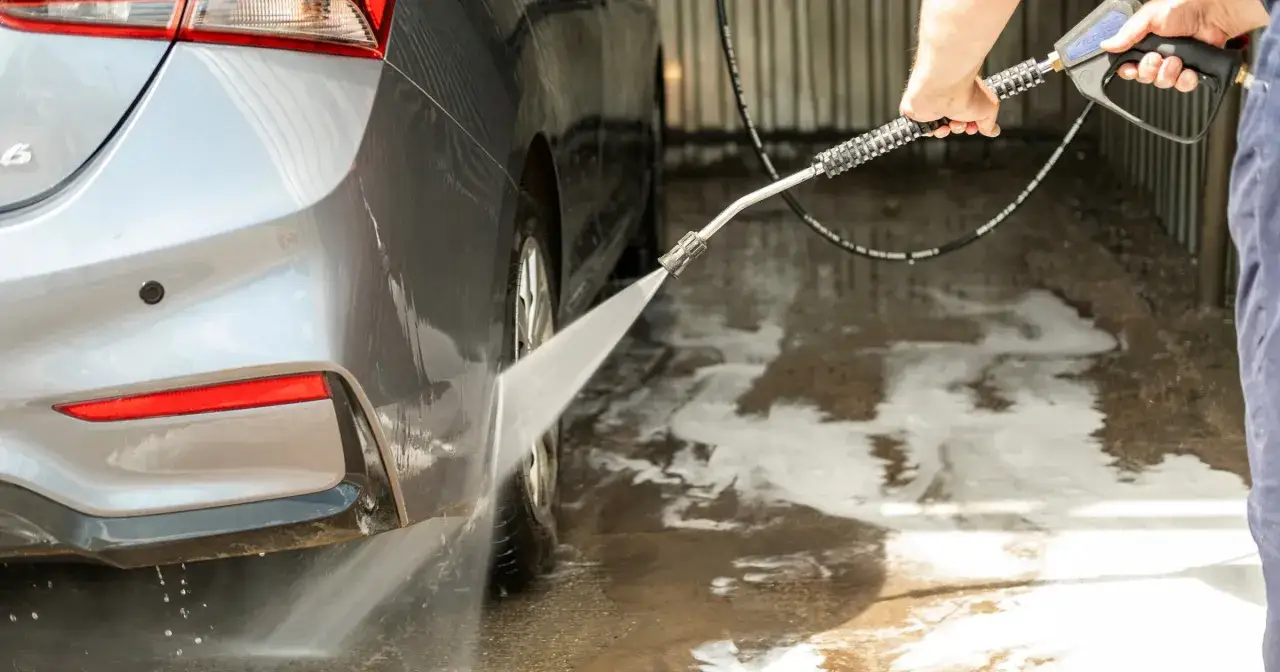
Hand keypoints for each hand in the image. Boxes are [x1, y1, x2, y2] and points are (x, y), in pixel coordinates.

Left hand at [899, 74, 1000, 137]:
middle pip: (952, 123)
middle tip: (965, 124)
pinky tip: (939, 125)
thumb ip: (990, 123)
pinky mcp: (915, 110)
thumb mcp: (989, 110)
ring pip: (937, 128)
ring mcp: (930, 104)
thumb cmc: (967, 91)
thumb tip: (993, 131)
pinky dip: (932, 131)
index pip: (965, 115)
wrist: (945, 86)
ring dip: (948, 130)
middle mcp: (946, 98)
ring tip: (953, 123)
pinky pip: (922, 128)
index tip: (975, 127)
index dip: (971, 125)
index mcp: (961, 94)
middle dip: (960, 128)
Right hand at [1100, 0, 1269, 91]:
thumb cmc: (1185, 5)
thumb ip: (1127, 34)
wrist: (1216, 10)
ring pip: (1163, 82)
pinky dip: (1185, 81)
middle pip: (1144, 76)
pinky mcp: (1194, 68)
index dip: (1128, 70)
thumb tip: (1106, 46)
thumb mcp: (1149, 16)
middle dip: (1149, 70)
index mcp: (1146, 41)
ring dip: (1167, 74)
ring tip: (1176, 61)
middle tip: (1156, 59)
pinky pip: (1183, 85)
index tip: (1130, 69)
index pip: (1129, 63)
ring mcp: (1178, 61)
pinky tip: (1187, 70)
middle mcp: (1160, 52)